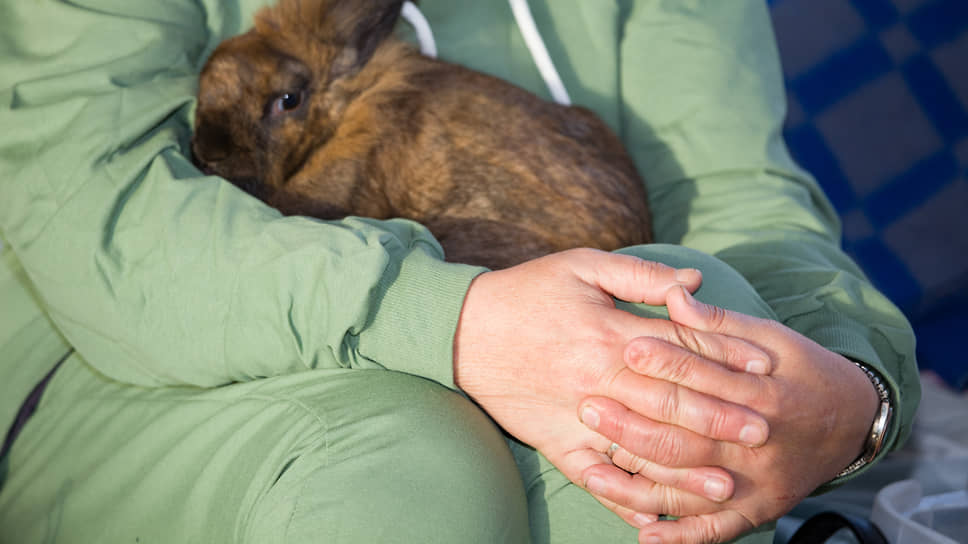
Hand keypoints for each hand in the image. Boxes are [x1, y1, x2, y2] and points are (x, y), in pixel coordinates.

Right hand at [453, 249, 774, 520]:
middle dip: (720, 419)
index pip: (681, 349)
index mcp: (610, 333)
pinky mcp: (556, 443)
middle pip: (671, 405)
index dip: (727, 357)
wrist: (463, 331)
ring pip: (639, 451)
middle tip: (763, 433)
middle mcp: (600, 381)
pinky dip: (624, 500)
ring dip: (683, 471)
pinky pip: (595, 478)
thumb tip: (695, 282)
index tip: (766, 369)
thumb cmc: (527, 291)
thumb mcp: (582, 267)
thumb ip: (641, 274)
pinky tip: (653, 517)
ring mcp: (578, 418)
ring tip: (725, 487)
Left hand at [580, 286, 879, 542]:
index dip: (666, 363)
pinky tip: (643, 534)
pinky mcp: (758, 510)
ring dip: (638, 483)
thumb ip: (718, 321)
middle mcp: (758, 444)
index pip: (707, 378)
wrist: (853, 422)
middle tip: (589, 408)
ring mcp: (757, 483)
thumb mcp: (771, 337)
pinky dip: (679, 536)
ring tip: (592, 470)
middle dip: (634, 425)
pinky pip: (714, 529)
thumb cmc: (802, 371)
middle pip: (687, 438)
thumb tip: (674, 295)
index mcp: (765, 395)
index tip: (626, 349)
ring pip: (690, 487)